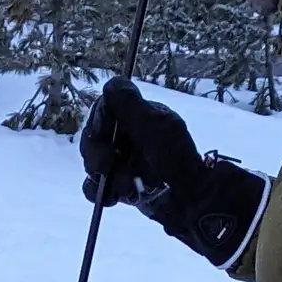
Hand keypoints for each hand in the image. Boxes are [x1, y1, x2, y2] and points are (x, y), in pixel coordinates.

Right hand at [80, 74, 205, 209]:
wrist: (189, 199)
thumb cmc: (175, 158)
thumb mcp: (155, 126)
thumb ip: (131, 105)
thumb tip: (112, 82)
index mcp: (138, 116)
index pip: (104, 109)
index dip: (98, 122)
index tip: (102, 135)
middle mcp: (128, 136)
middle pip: (93, 137)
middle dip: (97, 154)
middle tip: (106, 166)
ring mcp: (122, 160)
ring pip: (92, 163)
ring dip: (105, 177)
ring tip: (125, 187)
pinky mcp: (118, 184)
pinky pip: (95, 186)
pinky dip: (99, 192)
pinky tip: (112, 197)